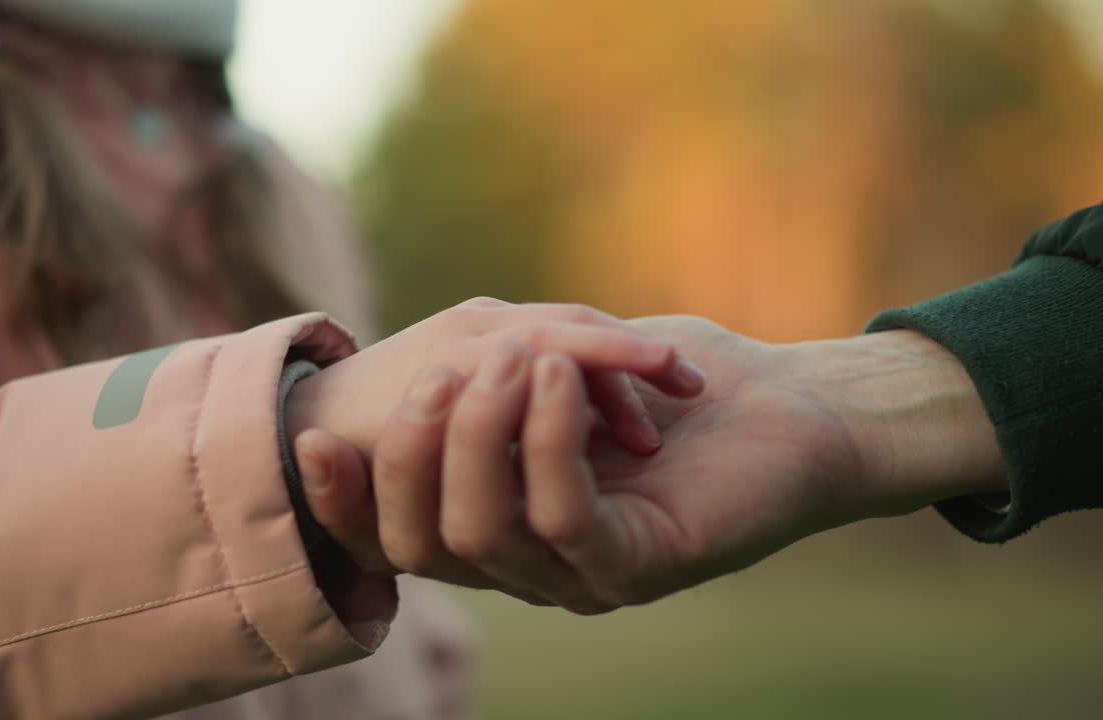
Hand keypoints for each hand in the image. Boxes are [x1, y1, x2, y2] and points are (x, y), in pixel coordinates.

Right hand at [298, 315, 1004, 612]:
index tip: (310, 439)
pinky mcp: (637, 567)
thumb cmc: (681, 385)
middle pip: (419, 540)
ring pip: (479, 532)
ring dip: (476, 436)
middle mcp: (533, 566)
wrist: (791, 405)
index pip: (395, 536)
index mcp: (506, 527)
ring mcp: (582, 577)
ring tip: (503, 362)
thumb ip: (485, 387)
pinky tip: (553, 378)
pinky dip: (544, 440)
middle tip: (439, 371)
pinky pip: (559, 517)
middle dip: (410, 450)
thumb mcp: (561, 372)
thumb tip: (395, 383)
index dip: (343, 501)